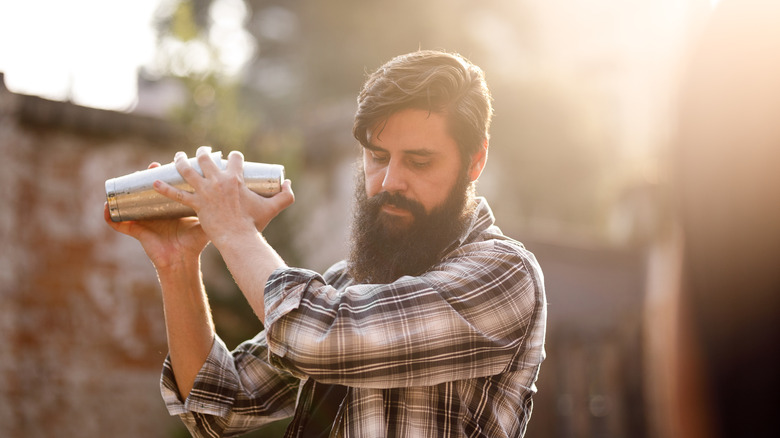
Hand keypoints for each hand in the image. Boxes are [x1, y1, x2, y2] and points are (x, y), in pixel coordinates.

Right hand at [103, 162, 208, 269]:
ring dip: (126, 191)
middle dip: (146, 177)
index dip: (166, 175)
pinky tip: (105, 208)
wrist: (184, 261)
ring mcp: (145, 221)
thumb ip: (216, 211)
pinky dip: (110, 217)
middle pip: (148, 191)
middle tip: (151, 166)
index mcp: (170, 209)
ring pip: (131, 203)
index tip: (170, 162)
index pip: (166, 188)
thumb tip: (233, 195)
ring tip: (126, 181)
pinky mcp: (137, 232)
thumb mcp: (204, 223)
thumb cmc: (194, 243)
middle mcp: (156, 213)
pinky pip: (120, 224)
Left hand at [153, 146, 294, 244]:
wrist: (239, 239)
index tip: (231, 159)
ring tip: (177, 157)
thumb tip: (289, 184)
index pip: (234, 158)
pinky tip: (154, 182)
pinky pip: (176, 194)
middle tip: (202, 153)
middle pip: (206, 158)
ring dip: (180, 161)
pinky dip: (164, 188)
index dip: (233, 156)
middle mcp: (219, 181)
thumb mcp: (273, 207)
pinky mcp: (196, 204)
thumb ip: (286, 196)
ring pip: (188, 170)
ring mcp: (205, 192)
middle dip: (203, 152)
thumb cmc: (255, 224)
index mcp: (237, 178)